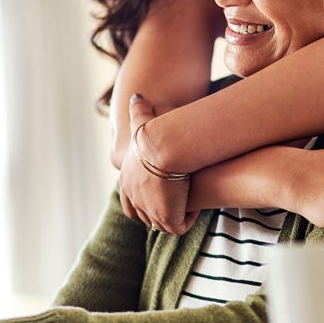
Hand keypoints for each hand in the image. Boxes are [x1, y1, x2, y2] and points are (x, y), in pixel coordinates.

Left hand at [119, 94, 196, 234]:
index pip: (130, 202)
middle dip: (160, 211)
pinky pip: (179, 226)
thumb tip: (137, 96)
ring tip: (189, 204)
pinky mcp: (167, 218)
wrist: (164, 147)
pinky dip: (188, 219)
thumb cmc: (155, 133)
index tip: (160, 194)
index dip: (144, 201)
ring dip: (175, 215)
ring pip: (161, 223)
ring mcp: (149, 211)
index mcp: (127, 181)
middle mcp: (135, 199)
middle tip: (176, 202)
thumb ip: (138, 110)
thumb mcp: (142, 122)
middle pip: (145, 216)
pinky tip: (197, 207)